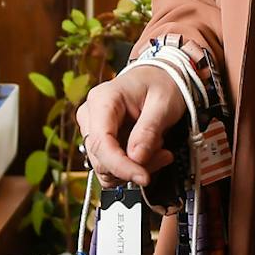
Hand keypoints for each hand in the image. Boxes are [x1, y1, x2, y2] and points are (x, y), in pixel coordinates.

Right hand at [75, 65, 181, 186]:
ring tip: (159, 150)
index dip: (120, 166)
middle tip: (163, 155)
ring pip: (106, 167)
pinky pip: (112, 165)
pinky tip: (150, 153)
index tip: (143, 177)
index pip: (101, 143)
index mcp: (102, 100)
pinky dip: (132, 166)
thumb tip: (137, 160)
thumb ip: (148, 131)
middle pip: (101, 159)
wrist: (158, 77)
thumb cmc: (160, 83)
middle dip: (134, 166)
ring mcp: (93, 129)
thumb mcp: (163, 104)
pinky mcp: (101, 140)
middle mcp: (90, 115)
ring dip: (135, 167)